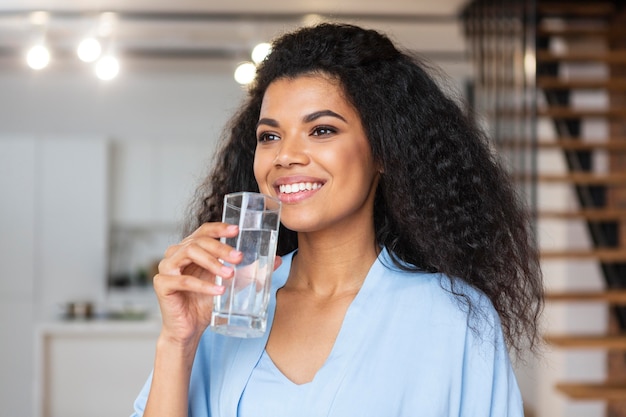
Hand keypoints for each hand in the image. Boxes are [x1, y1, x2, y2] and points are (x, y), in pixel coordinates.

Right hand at [153, 222, 242, 345]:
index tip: (237, 230)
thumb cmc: (206, 303)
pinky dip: (203, 285)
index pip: (204, 230)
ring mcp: (166, 267)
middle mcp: (176, 253)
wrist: (189, 329)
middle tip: (239, 258)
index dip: (220, 228)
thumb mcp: (232, 284)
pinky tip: (219, 290)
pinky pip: (182, 280)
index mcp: (190, 248)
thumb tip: (276, 260)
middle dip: (221, 247)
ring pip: (189, 253)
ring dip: (212, 262)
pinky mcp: (161, 284)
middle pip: (199, 241)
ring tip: (230, 274)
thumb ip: (250, 270)